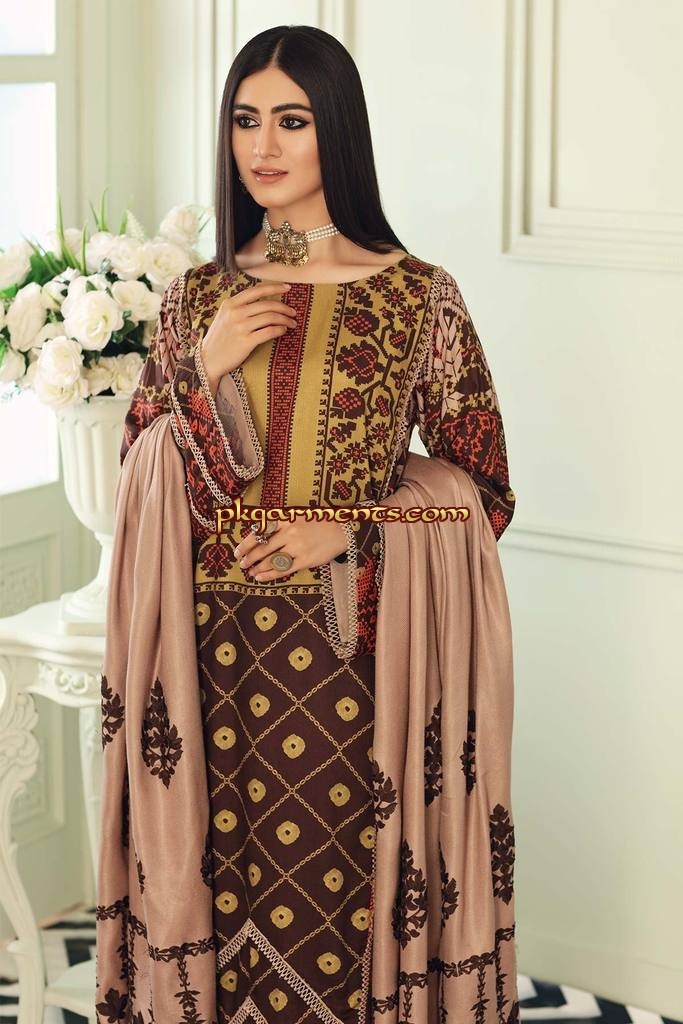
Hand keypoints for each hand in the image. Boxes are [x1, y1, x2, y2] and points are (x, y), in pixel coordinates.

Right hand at [200, 281, 297, 394]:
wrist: (209, 359)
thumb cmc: (219, 338)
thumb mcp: (224, 316)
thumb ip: (240, 307)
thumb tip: (263, 301)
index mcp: (230, 303)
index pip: (256, 290)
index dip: (274, 287)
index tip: (287, 288)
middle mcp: (235, 313)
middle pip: (267, 304)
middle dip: (284, 307)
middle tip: (293, 312)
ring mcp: (240, 327)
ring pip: (270, 317)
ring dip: (285, 320)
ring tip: (292, 323)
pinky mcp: (246, 341)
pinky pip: (269, 332)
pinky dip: (280, 330)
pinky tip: (283, 331)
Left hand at [233, 519, 348, 581]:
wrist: (342, 530)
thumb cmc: (319, 522)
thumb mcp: (299, 515)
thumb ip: (281, 523)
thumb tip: (260, 533)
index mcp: (286, 519)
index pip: (260, 531)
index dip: (246, 542)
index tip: (238, 551)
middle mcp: (290, 532)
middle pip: (263, 547)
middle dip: (249, 558)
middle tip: (241, 564)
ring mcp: (297, 547)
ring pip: (271, 560)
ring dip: (257, 568)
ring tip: (250, 572)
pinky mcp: (305, 560)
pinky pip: (283, 569)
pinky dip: (269, 575)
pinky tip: (261, 578)